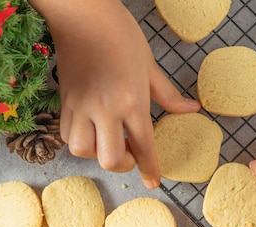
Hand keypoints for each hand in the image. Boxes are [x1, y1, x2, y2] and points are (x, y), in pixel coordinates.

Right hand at [29, 0, 199, 188]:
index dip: (149, 169)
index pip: (144, 146)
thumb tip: (191, 109)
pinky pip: (67, 134)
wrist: (83, 15)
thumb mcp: (150, 64)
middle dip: (123, 165)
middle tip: (129, 153)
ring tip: (106, 140)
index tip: (153, 182)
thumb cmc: (120, 34)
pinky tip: (89, 128)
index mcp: (132, 101)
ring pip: (83, 151)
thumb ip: (167, 94)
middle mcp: (105, 110)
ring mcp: (81, 107)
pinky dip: (78, 139)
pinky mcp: (65, 102)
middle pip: (110, 159)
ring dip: (96, 153)